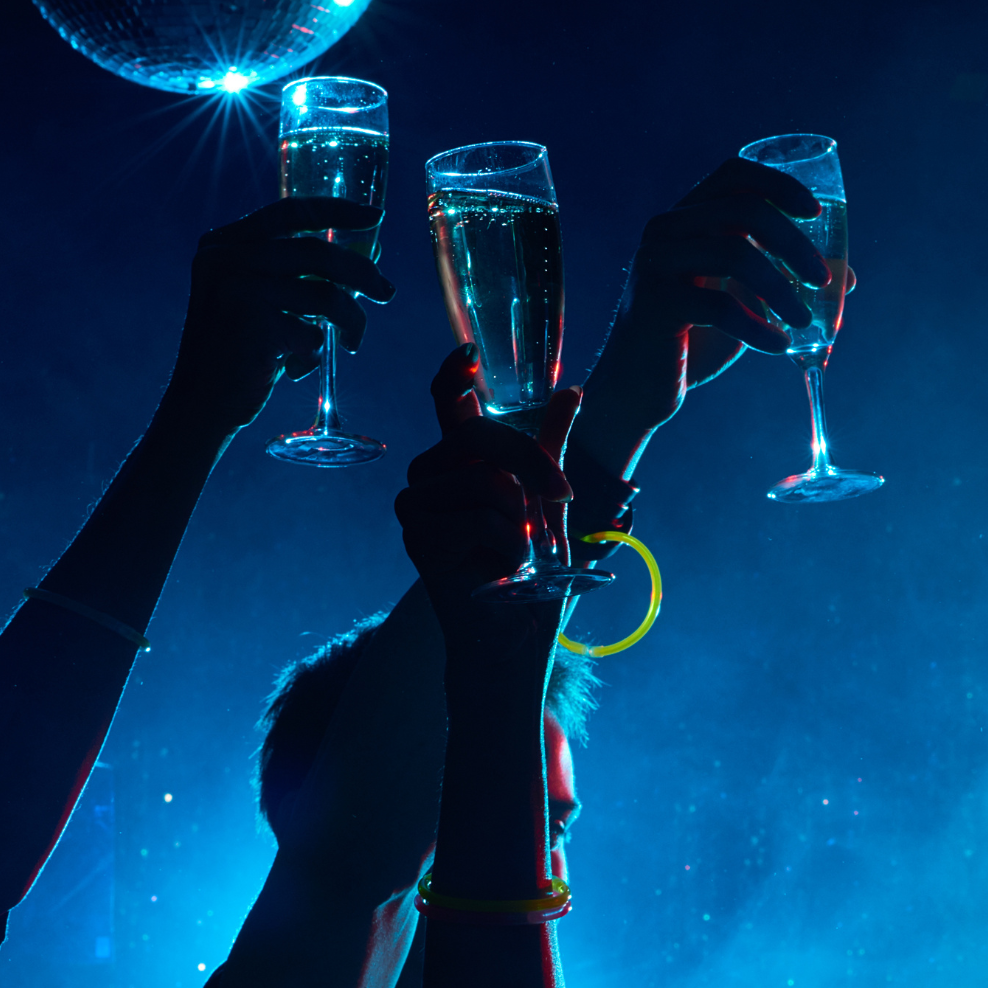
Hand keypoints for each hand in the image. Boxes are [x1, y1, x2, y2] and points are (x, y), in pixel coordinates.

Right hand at [162, 197, 391, 430]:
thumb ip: (301, 273)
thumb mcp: (264, 300)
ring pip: (324, 293)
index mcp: (223, 244)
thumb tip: (371, 251)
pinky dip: (316, 353)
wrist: (200, 404)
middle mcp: (225, 258)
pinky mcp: (252, 324)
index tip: (377, 217)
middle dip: (362, 272)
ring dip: (351, 320)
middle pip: (317, 251)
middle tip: (386, 293)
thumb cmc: (241, 353)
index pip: (291, 211)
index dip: (339, 212)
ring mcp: (236, 288)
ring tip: (353, 341)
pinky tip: (299, 366)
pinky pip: (313, 333)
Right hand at [395, 347, 583, 600]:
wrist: (516, 634)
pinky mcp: (417, 540)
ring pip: (484, 479)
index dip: (452, 374)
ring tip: (522, 551)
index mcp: (458, 461)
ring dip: (523, 518)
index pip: (445, 403)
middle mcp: (429, 476)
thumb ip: (549, 446)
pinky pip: (481, 519)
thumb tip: (571, 390)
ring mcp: (416, 507)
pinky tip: (504, 569)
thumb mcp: (547, 499)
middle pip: (480, 434)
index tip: (468, 353)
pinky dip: (510, 546)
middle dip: (532, 465)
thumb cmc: (530, 571)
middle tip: (564, 498)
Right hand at [570, 158, 841, 478]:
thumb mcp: (746, 303)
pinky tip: (780, 346)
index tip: (815, 212)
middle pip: (743, 209)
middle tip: (823, 279)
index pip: (734, 174)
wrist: (638, 389)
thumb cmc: (695, 341)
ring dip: (781, 289)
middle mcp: (666, 229)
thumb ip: (784, 283)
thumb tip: (848, 278)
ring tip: (805, 321)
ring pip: (734, 253)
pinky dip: (758, 327)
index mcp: (687, 217)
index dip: (778, 184)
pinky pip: (719, 306)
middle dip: (793, 242)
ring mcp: (655, 263)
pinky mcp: (654, 304)